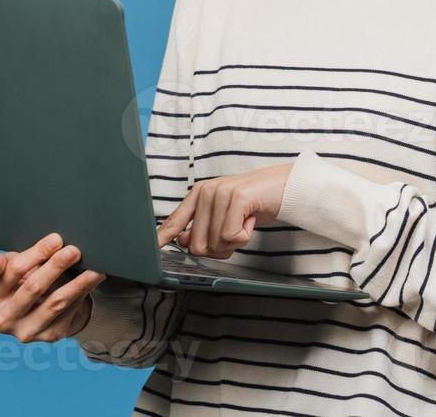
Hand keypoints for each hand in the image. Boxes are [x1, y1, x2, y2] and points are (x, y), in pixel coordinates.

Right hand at [0, 232, 105, 341]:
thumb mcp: (8, 268)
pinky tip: (93, 280)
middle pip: (33, 288)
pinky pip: (69, 312)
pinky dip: (82, 294)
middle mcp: (4, 318)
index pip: (13, 270)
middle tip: (74, 250)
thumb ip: (0, 262)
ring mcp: (26, 331)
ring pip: (55, 303)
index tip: (56, 240)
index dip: (36, 254)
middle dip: (56, 266)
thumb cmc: (21, 280)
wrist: (38, 308)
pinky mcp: (48, 336)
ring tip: (92, 268)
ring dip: (77, 284)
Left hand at [156, 163, 292, 258]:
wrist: (284, 186)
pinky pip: (231, 237)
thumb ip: (203, 228)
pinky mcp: (237, 198)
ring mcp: (221, 193)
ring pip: (215, 243)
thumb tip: (184, 241)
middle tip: (235, 233)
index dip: (162, 237)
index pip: (175, 220)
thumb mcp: (224, 216)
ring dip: (234, 243)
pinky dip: (245, 237)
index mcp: (198, 195)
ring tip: (244, 223)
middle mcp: (206, 192)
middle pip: (197, 245)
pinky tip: (250, 221)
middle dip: (218, 249)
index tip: (151, 247)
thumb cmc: (254, 204)